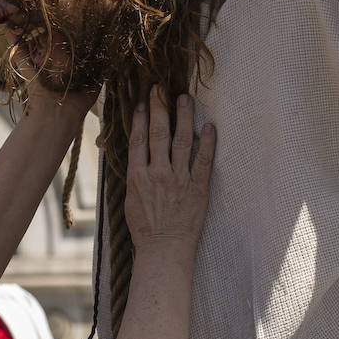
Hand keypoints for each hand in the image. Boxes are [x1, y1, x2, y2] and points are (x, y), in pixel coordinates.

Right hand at [125, 86, 215, 252]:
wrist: (164, 250)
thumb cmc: (145, 228)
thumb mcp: (129, 199)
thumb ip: (133, 175)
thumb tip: (134, 154)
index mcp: (137, 176)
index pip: (138, 139)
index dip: (140, 117)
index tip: (141, 101)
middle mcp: (157, 174)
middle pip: (158, 133)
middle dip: (159, 107)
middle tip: (160, 88)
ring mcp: (179, 179)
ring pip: (182, 141)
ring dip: (183, 116)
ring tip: (185, 98)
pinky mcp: (198, 188)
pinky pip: (204, 160)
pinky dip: (208, 143)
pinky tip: (210, 127)